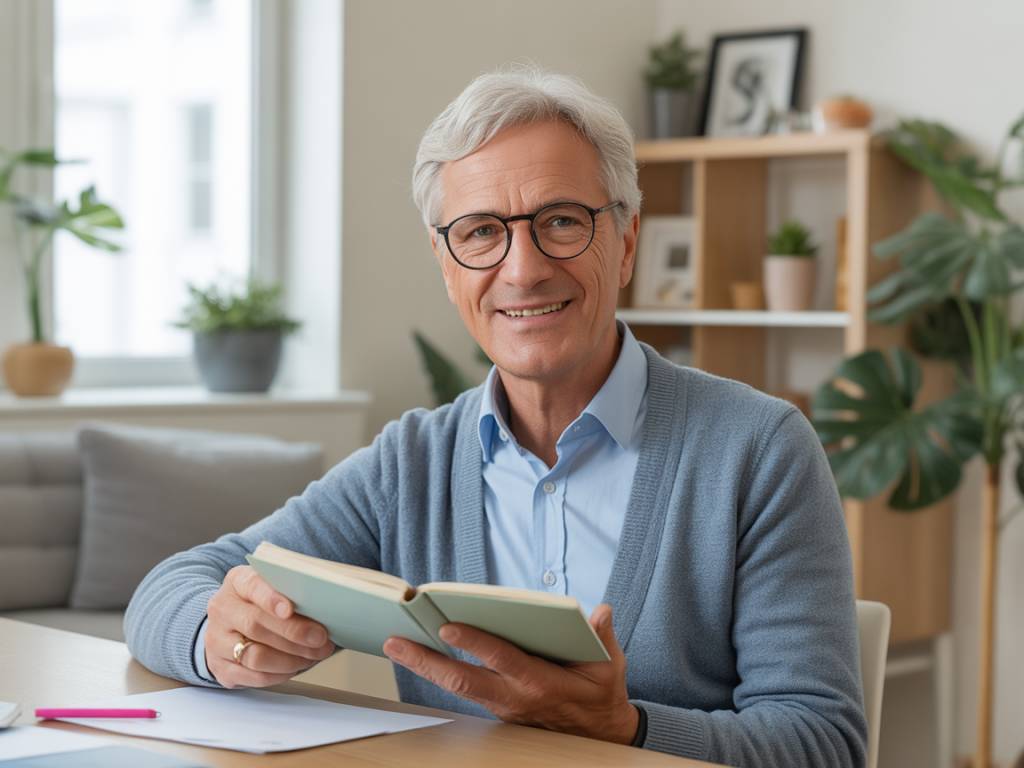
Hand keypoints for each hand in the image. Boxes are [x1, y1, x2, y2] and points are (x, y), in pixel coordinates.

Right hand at [204, 565, 335, 687]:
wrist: (229, 624)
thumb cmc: (260, 602)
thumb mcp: (272, 586)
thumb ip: (292, 590)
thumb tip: (323, 604)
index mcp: (237, 582)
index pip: (252, 585)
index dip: (271, 598)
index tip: (290, 609)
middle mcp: (222, 609)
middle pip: (255, 624)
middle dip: (293, 633)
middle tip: (320, 638)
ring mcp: (217, 640)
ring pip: (255, 655)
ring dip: (291, 658)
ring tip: (313, 655)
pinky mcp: (220, 668)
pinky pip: (254, 676)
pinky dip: (280, 674)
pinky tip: (296, 666)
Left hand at [383, 603, 638, 744]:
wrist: (600, 734)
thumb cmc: (601, 693)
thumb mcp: (610, 666)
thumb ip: (603, 637)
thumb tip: (600, 611)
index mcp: (540, 682)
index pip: (502, 659)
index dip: (475, 644)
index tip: (449, 627)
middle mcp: (514, 697)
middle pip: (462, 680)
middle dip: (426, 662)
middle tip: (396, 642)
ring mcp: (502, 705)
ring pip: (457, 687)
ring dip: (425, 667)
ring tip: (397, 645)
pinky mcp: (497, 707)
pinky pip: (464, 689)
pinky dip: (439, 674)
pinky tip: (421, 656)